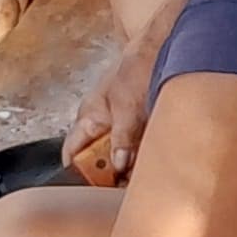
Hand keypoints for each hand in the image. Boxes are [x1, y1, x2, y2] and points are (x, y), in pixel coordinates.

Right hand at [66, 54, 149, 187]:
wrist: (163, 46)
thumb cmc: (138, 67)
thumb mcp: (127, 105)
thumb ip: (122, 136)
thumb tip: (119, 164)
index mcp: (89, 117)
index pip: (72, 151)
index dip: (77, 172)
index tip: (90, 190)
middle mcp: (102, 122)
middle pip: (98, 158)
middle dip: (110, 174)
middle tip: (124, 189)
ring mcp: (121, 123)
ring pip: (121, 154)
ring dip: (131, 165)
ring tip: (142, 178)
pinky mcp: (141, 123)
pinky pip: (138, 146)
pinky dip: (144, 154)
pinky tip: (155, 162)